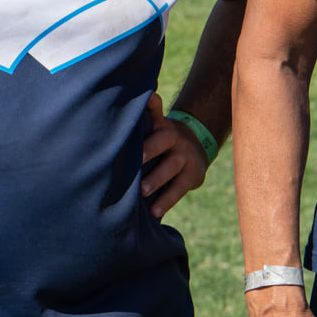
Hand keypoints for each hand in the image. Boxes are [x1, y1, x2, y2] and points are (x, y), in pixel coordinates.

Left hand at [141, 94, 208, 218]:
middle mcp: (174, 137)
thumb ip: (141, 117)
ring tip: (142, 191)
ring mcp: (185, 156)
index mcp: (160, 124)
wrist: (195, 146)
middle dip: (150, 149)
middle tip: (136, 159)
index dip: (150, 106)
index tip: (143, 105)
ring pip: (171, 167)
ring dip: (157, 179)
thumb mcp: (153, 125)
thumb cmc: (160, 138)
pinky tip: (154, 211)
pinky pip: (179, 189)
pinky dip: (167, 200)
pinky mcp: (193, 175)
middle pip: (163, 140)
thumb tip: (120, 108)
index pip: (155, 111)